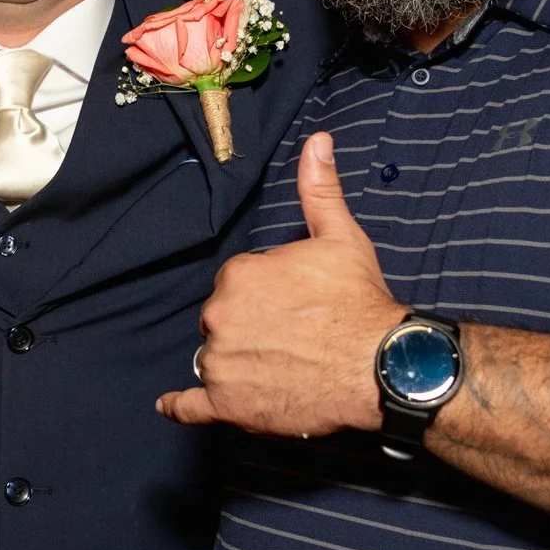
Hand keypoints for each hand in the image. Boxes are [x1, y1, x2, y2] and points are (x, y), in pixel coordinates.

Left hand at [158, 133, 404, 435]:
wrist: (379, 364)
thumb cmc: (360, 302)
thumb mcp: (340, 238)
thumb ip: (319, 190)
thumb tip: (318, 143)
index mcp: (238, 275)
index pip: (236, 285)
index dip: (265, 296)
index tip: (293, 307)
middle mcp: (219, 316)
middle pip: (222, 321)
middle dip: (249, 328)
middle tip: (292, 339)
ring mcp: (220, 362)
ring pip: (215, 359)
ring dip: (236, 364)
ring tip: (278, 369)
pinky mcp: (226, 405)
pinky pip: (189, 405)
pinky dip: (179, 406)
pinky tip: (170, 405)